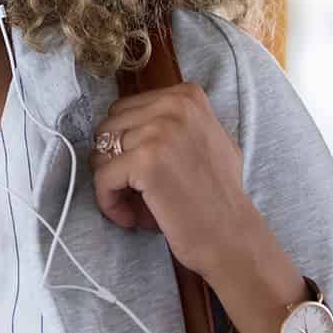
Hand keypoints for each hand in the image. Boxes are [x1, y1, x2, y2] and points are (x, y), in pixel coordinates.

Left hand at [87, 82, 262, 277]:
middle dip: (114, 162)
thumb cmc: (217, 194)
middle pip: (108, 129)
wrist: (231, 236)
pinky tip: (129, 217)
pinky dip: (108, 202)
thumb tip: (131, 120)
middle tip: (136, 192)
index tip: (142, 172)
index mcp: (186, 96)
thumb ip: (173, 122)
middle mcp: (174, 106)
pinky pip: (102, 178)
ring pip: (100, 153)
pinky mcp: (145, 160)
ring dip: (112, 184)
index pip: (123, 110)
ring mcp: (159, 131)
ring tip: (136, 206)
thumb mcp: (205, 138)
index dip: (125, 145)